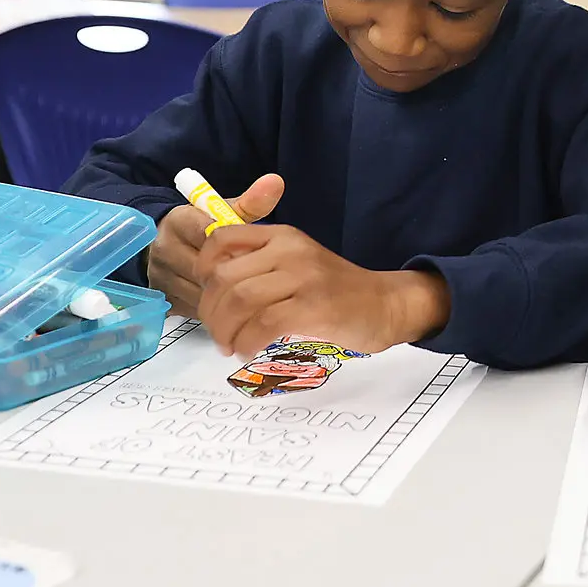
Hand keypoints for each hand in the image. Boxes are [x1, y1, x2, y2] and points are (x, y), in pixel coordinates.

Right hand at [146, 174, 285, 316]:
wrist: (169, 244)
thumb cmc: (204, 226)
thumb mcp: (224, 211)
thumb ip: (250, 202)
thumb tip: (276, 182)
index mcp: (179, 222)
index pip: (208, 236)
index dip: (235, 247)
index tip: (249, 250)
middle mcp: (164, 248)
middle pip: (205, 268)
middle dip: (232, 271)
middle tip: (253, 271)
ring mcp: (160, 276)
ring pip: (201, 292)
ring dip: (224, 292)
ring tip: (243, 285)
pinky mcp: (163, 298)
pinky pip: (194, 309)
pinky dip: (214, 308)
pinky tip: (228, 300)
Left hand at [197, 224, 451, 357]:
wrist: (385, 304)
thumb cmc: (336, 291)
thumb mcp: (298, 264)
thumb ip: (261, 266)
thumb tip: (213, 290)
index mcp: (282, 236)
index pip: (222, 239)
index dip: (203, 269)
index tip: (206, 296)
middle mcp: (290, 250)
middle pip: (224, 278)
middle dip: (210, 312)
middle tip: (217, 334)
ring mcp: (304, 277)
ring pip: (239, 301)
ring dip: (224, 331)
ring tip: (229, 346)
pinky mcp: (314, 306)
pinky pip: (262, 325)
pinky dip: (246, 342)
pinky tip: (248, 350)